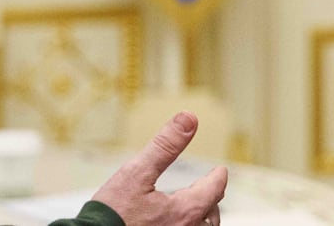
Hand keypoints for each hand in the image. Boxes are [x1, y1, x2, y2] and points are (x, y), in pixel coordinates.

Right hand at [89, 111, 227, 225]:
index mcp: (185, 211)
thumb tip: (189, 118)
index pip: (214, 190)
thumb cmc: (112, 214)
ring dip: (203, 217)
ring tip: (198, 208)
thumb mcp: (136, 172)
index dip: (218, 177)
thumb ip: (165, 145)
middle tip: (210, 188)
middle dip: (212, 199)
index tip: (220, 171)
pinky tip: (176, 222)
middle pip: (211, 214)